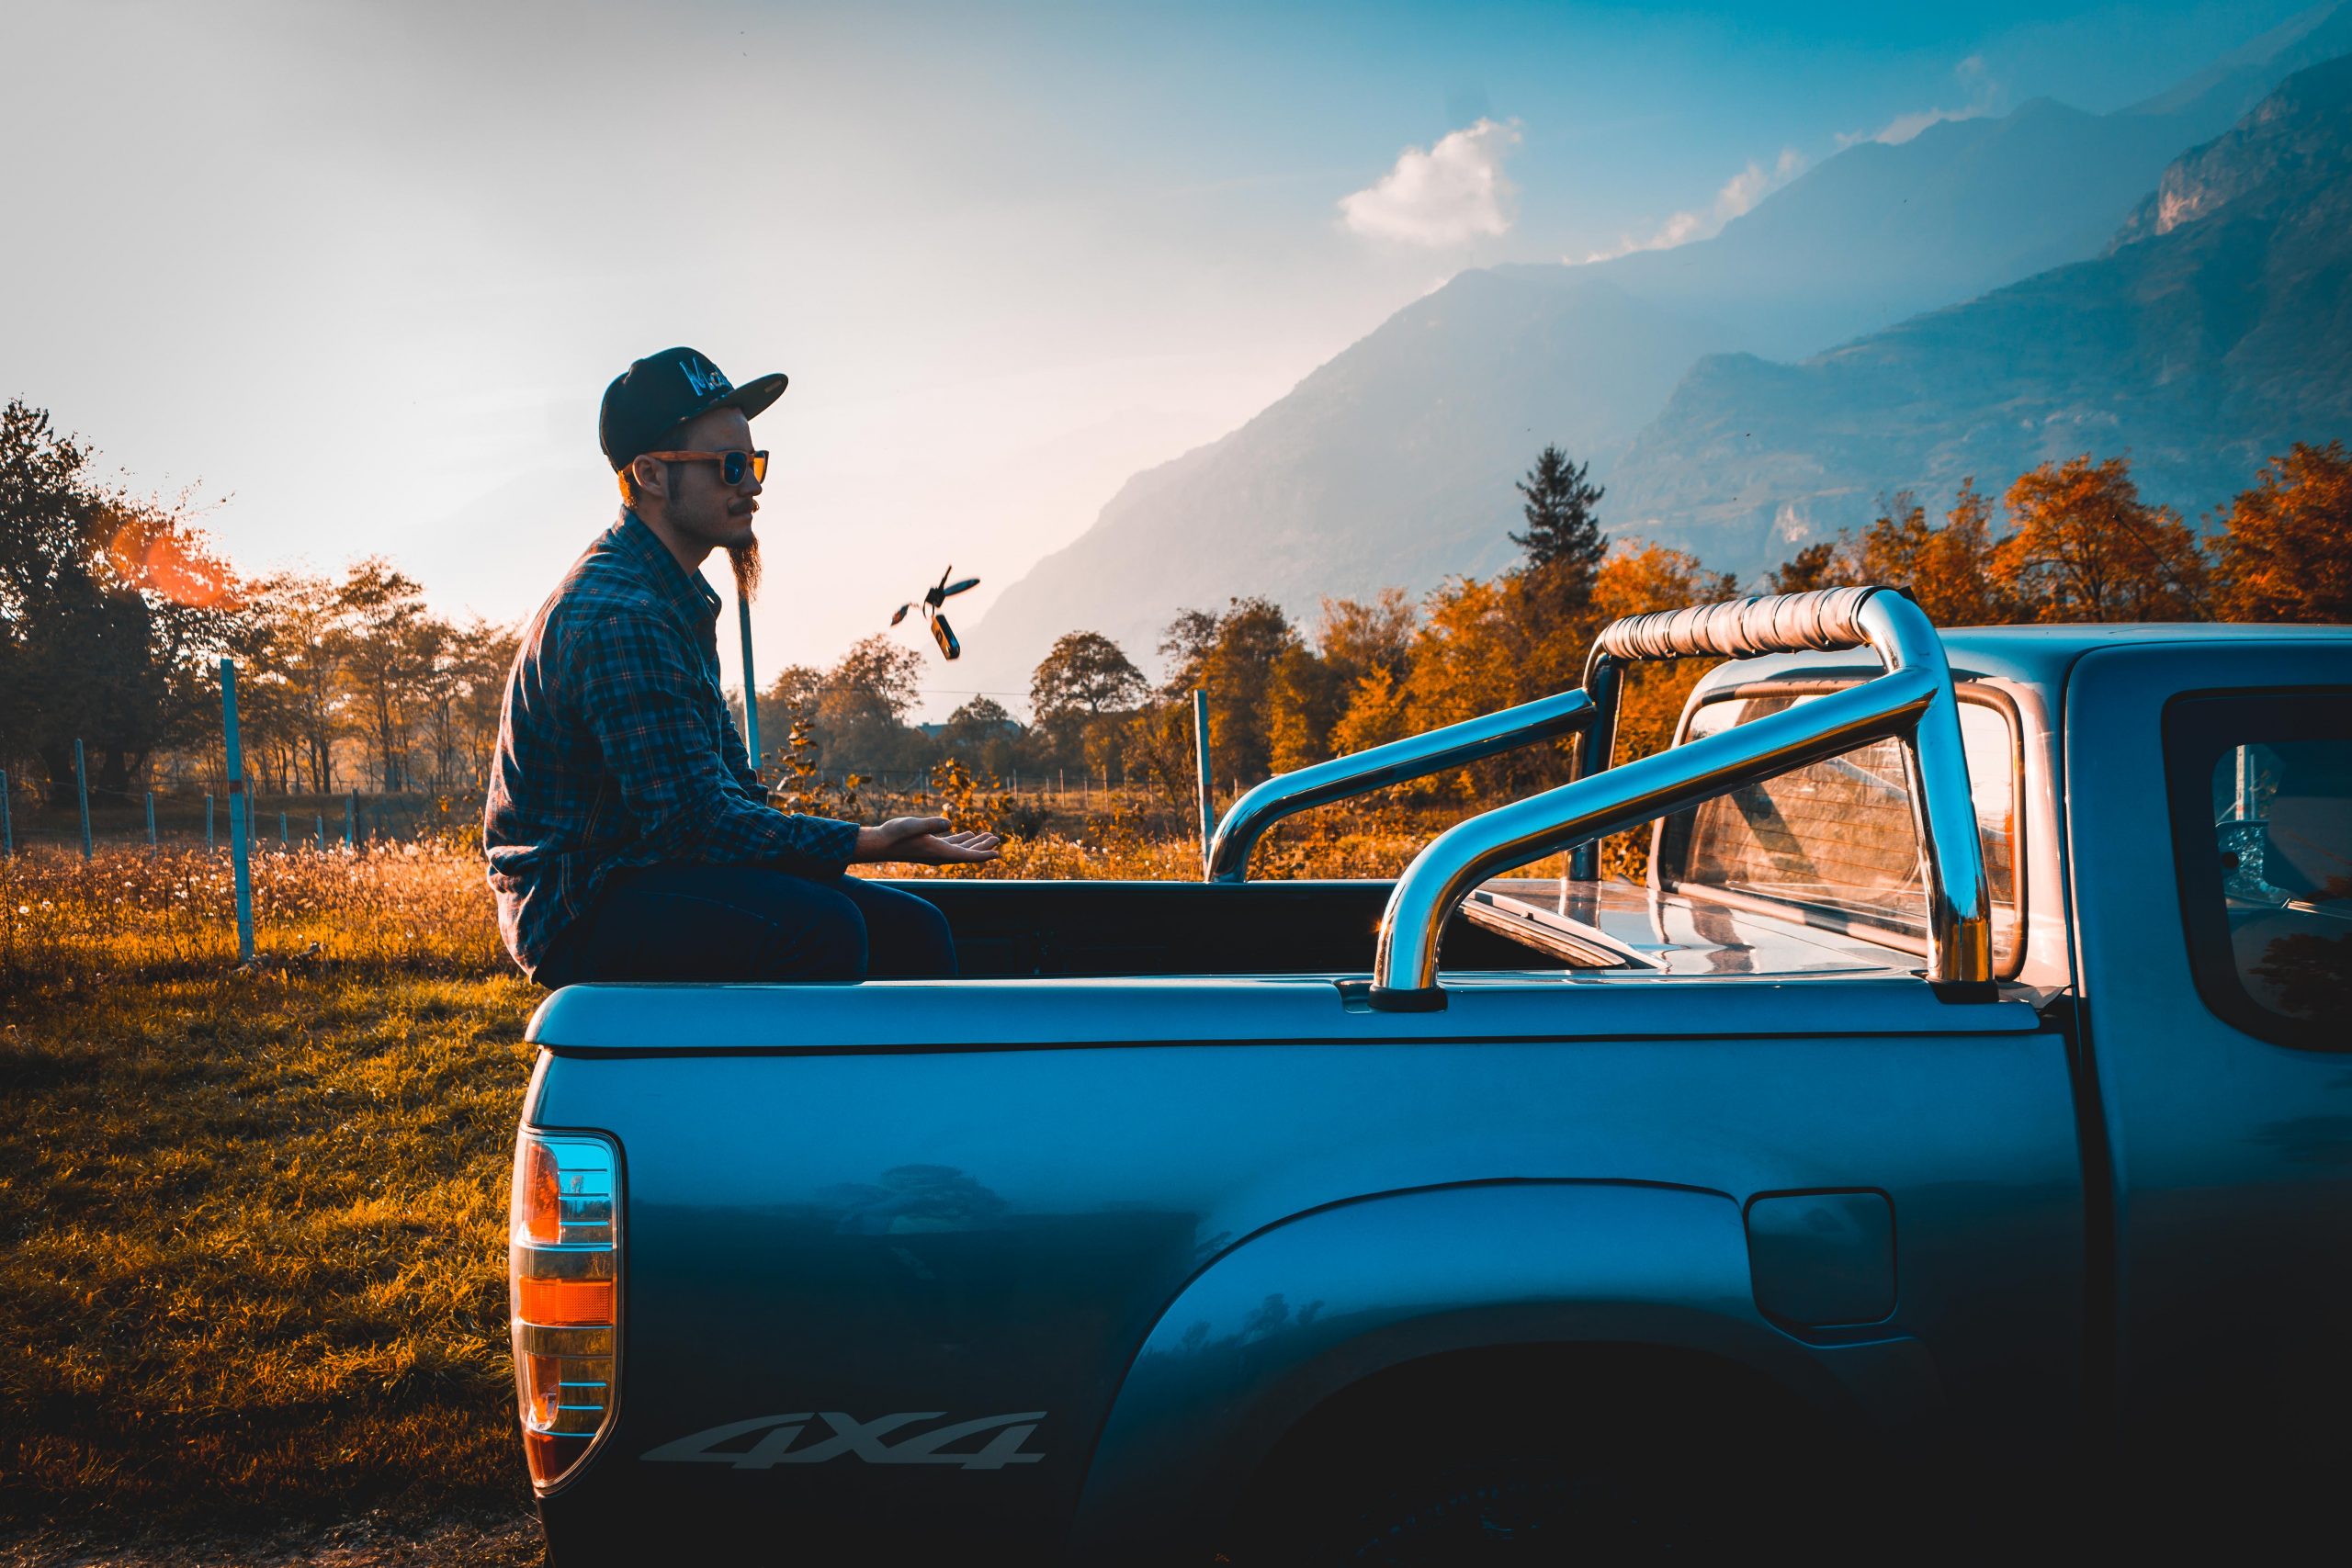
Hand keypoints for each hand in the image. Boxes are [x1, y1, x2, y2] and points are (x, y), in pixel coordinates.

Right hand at [852, 816, 1002, 864]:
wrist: (879, 843)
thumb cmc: (894, 834)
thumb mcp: (913, 825)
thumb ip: (931, 824)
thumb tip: (949, 823)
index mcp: (939, 851)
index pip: (966, 856)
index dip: (983, 854)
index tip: (998, 852)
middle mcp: (939, 855)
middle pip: (967, 853)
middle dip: (983, 847)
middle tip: (997, 838)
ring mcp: (934, 851)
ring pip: (960, 849)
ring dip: (974, 843)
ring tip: (988, 836)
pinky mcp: (929, 846)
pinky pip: (950, 845)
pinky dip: (961, 840)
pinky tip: (967, 834)